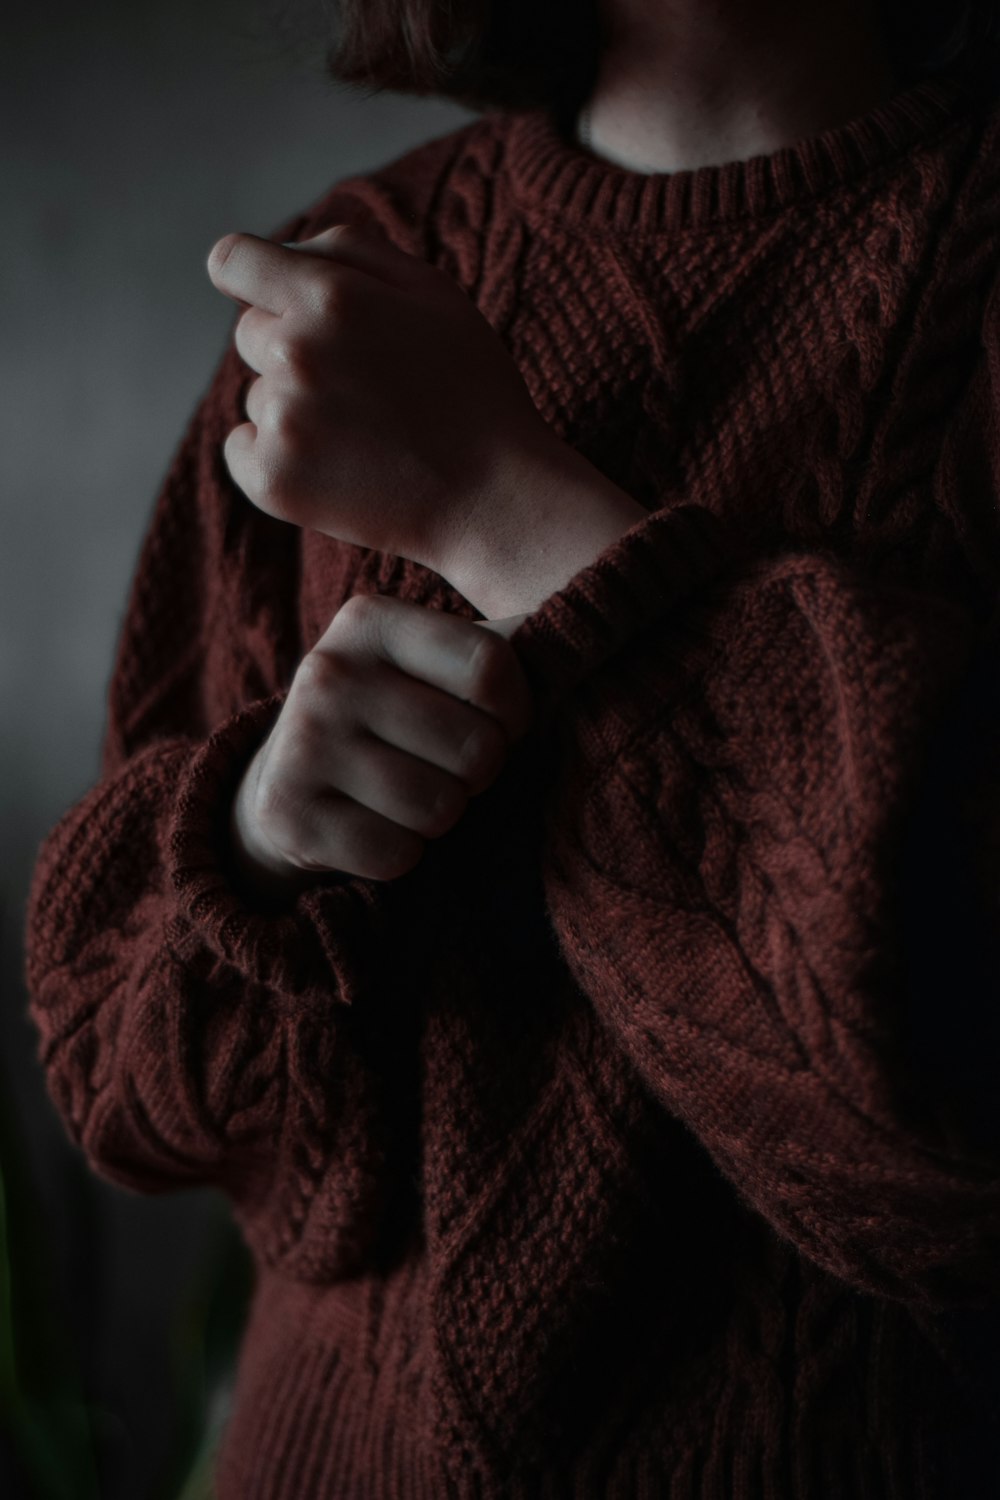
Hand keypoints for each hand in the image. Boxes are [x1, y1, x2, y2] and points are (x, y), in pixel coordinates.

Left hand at [206, 224, 555, 575]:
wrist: (492, 497)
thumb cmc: (471, 388)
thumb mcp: (433, 292)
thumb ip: (352, 251)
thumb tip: (285, 252)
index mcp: (330, 296)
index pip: (234, 261)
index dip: (247, 275)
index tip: (260, 292)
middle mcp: (295, 352)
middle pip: (250, 333)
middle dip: (291, 347)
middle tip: (362, 385)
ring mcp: (281, 421)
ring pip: (256, 395)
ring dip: (293, 407)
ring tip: (364, 434)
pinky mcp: (272, 480)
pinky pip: (241, 449)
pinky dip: (276, 456)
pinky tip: (335, 465)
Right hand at [230, 597, 534, 890]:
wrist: (289, 777)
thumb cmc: (395, 712)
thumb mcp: (432, 660)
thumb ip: (502, 643)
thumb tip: (583, 628)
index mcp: (370, 620)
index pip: (490, 667)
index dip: (516, 711)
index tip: (497, 721)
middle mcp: (327, 673)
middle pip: (475, 747)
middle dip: (477, 771)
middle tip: (443, 765)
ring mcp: (301, 745)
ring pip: (439, 808)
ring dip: (441, 815)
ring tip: (409, 792)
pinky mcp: (288, 815)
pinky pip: (396, 855)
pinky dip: (401, 853)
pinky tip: (373, 823)